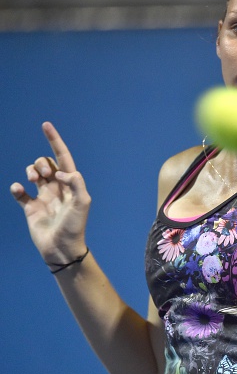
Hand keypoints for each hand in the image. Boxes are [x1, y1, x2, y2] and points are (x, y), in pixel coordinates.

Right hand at [10, 122, 90, 263]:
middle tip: (45, 175)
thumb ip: (76, 183)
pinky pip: (20, 192)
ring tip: (34, 180)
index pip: (63, 157)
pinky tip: (19, 190)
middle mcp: (57, 187)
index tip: (46, 125)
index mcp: (71, 183)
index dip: (55, 141)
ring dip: (31, 170)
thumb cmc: (75, 226)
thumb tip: (62, 173)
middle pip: (46, 163)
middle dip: (42, 162)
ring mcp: (43, 196)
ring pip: (33, 173)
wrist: (62, 248)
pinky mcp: (30, 208)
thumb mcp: (82, 203)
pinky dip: (16, 188)